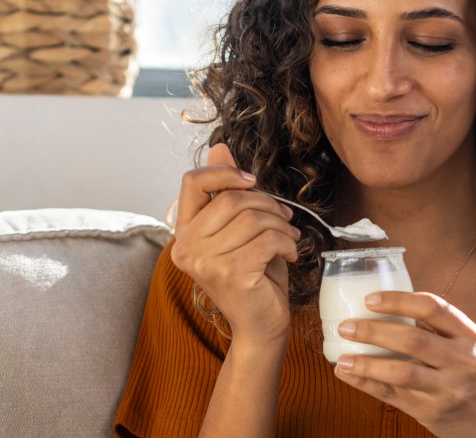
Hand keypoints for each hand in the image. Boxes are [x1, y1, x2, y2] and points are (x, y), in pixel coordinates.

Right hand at [169, 143, 300, 345]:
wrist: (261, 326)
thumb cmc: (253, 276)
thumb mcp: (240, 230)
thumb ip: (227, 192)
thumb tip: (220, 148)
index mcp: (184, 232)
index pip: (192, 181)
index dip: (225, 172)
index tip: (252, 182)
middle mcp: (186, 246)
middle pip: (232, 198)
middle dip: (267, 204)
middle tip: (285, 219)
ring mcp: (204, 261)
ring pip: (252, 217)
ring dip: (281, 225)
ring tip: (290, 238)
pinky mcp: (229, 273)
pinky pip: (267, 239)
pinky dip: (288, 242)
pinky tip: (291, 254)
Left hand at [332, 292, 475, 437]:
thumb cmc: (470, 375)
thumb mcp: (465, 346)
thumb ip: (434, 328)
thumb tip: (384, 306)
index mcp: (468, 335)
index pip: (433, 308)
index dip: (398, 301)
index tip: (369, 299)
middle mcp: (462, 360)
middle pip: (413, 340)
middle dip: (373, 331)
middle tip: (346, 326)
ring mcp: (448, 388)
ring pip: (402, 372)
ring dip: (366, 364)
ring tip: (341, 358)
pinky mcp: (433, 411)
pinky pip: (394, 395)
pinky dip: (367, 384)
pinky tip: (348, 375)